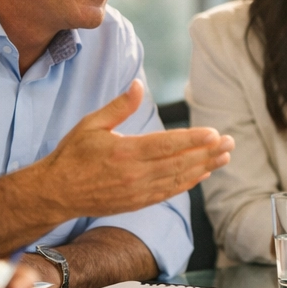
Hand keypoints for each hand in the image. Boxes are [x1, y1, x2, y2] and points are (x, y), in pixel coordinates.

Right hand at [30, 80, 234, 218]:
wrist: (56, 193)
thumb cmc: (72, 154)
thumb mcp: (91, 124)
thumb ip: (119, 107)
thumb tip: (139, 85)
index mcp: (123, 151)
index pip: (166, 145)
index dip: (192, 139)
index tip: (214, 133)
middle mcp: (134, 174)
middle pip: (179, 163)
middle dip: (207, 153)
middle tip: (230, 143)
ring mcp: (137, 191)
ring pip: (178, 179)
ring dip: (204, 167)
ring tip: (224, 156)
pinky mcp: (137, 202)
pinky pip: (168, 192)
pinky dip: (188, 183)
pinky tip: (202, 173)